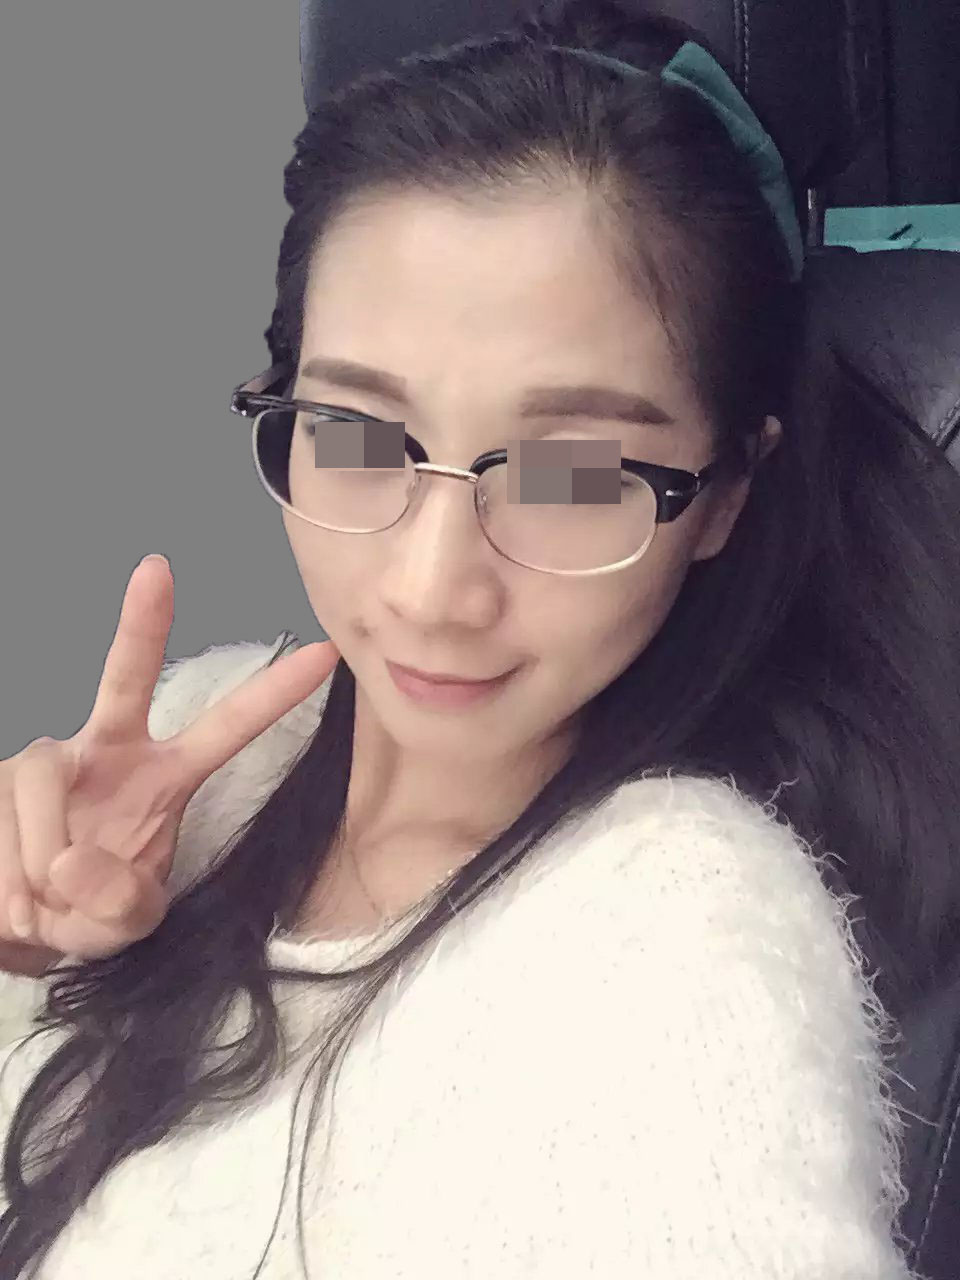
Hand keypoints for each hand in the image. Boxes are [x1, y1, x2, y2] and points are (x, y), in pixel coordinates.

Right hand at [0, 554, 337, 964]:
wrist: (15, 926)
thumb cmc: (86, 911)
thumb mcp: (124, 925)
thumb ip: (119, 905)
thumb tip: (71, 862)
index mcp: (164, 778)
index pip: (226, 729)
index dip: (274, 694)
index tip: (324, 654)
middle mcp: (109, 751)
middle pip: (125, 678)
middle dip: (143, 623)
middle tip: (158, 569)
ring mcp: (50, 757)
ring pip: (46, 782)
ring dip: (39, 859)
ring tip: (38, 904)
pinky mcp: (2, 777)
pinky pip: (5, 817)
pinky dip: (7, 874)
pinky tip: (11, 900)